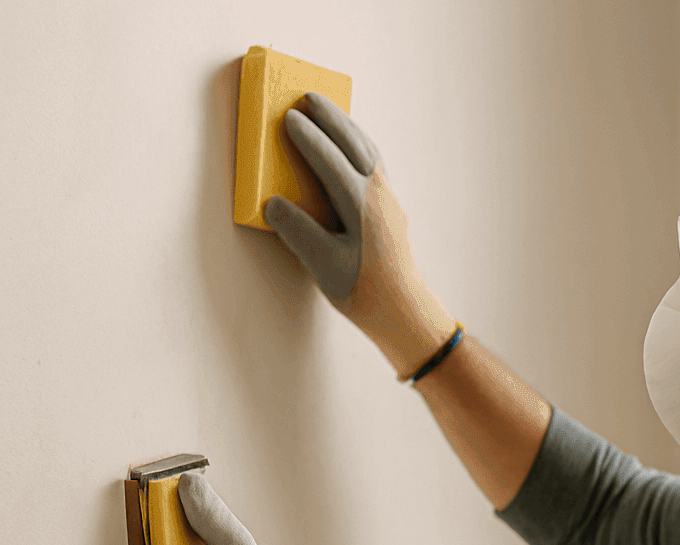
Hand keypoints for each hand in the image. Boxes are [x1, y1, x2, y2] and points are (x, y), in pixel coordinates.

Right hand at [264, 92, 456, 378]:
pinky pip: (375, 165)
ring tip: (327, 111)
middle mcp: (380, 196)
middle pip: (354, 144)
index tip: (288, 117)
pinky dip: (358, 146)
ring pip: (369, 151)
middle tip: (308, 97)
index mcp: (361, 205)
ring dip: (347, 128)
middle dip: (331, 118)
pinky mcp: (392, 210)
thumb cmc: (364, 292)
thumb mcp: (322, 264)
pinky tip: (348, 148)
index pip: (329, 160)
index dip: (307, 137)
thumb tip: (274, 204)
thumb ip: (298, 231)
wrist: (405, 312)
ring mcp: (390, 201)